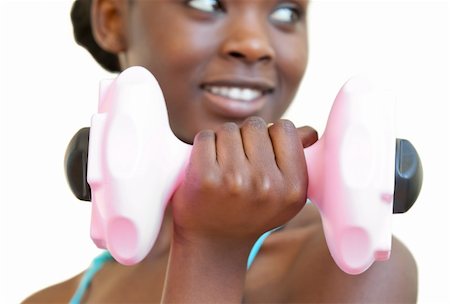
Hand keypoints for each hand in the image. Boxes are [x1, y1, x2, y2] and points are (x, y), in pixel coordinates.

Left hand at [171, 117, 317, 248]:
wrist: (213, 243)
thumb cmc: (250, 210)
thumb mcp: (283, 194)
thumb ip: (297, 159)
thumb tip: (309, 132)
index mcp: (294, 187)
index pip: (285, 129)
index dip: (271, 136)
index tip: (262, 154)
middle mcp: (267, 185)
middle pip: (255, 125)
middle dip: (245, 137)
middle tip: (240, 162)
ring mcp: (235, 181)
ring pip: (229, 130)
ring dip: (223, 142)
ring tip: (223, 166)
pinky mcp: (205, 178)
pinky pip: (205, 137)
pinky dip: (204, 146)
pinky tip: (206, 166)